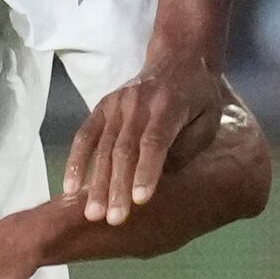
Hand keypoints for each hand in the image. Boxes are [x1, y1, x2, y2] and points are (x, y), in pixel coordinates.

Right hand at [65, 54, 228, 223]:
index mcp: (169, 106)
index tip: (141, 200)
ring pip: (103, 147)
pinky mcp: (102, 107)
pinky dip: (76, 162)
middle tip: (114, 219)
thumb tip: (164, 177)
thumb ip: (188, 147)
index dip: (147, 171)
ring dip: (96, 182)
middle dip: (118, 187)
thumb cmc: (198, 98)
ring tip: (93, 214)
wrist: (177, 59)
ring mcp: (116, 104)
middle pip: (125, 150)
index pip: (155, 142)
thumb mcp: (209, 120)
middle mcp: (138, 104)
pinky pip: (85, 136)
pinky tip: (70, 188)